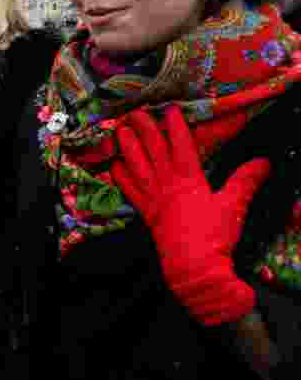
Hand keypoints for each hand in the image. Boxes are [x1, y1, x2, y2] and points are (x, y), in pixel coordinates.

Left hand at [111, 106, 269, 325]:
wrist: (193, 269)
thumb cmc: (214, 238)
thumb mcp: (234, 207)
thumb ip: (245, 181)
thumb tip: (263, 161)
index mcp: (189, 180)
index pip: (181, 146)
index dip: (175, 126)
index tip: (169, 109)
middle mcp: (167, 185)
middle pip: (154, 151)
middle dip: (145, 129)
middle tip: (136, 112)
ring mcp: (153, 199)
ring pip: (137, 166)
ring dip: (128, 147)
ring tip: (120, 131)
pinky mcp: (145, 214)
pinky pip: (129, 191)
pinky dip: (121, 177)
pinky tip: (114, 166)